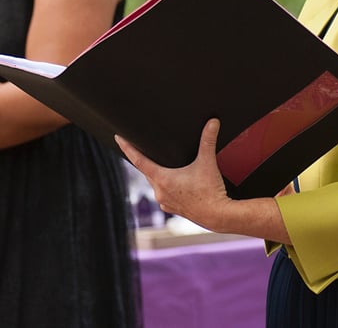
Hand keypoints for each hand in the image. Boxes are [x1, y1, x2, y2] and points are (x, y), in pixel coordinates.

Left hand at [116, 118, 233, 231]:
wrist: (219, 216)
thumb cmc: (211, 191)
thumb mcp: (207, 162)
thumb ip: (208, 140)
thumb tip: (213, 122)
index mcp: (162, 179)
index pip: (138, 160)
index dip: (127, 148)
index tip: (118, 138)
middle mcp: (159, 191)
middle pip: (147, 170)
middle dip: (145, 159)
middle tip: (142, 146)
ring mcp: (164, 201)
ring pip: (154, 183)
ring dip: (156, 173)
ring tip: (160, 163)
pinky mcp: (172, 208)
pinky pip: (163, 193)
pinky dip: (164, 186)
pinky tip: (171, 182)